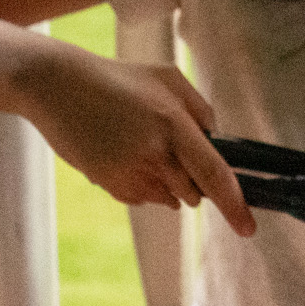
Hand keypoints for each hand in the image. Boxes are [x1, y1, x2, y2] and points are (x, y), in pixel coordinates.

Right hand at [15, 43, 255, 236]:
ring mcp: (132, 174)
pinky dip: (143, 183)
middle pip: (194, 193)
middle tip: (166, 147)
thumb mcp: (166, 77)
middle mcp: (155, 154)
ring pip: (170, 198)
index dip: (235, 205)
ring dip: (166, 181)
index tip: (248, 228)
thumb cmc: (115, 79)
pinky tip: (122, 154)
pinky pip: (145, 198)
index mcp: (173, 123)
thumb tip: (217, 142)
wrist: (56, 86)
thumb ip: (200, 109)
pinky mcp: (114, 187)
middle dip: (192, 180)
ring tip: (137, 144)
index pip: (215, 174)